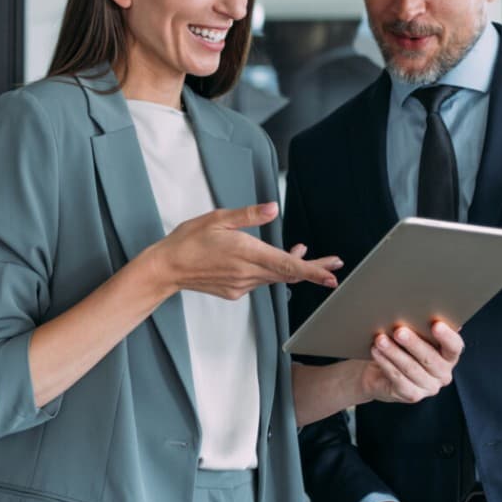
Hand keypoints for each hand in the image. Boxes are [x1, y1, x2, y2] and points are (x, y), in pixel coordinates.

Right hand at [156, 203, 341, 299]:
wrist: (167, 268)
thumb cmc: (189, 240)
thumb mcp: (218, 218)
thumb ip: (248, 215)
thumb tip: (273, 209)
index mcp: (246, 253)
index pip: (287, 265)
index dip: (313, 271)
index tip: (331, 276)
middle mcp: (247, 273)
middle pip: (289, 274)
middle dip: (313, 269)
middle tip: (335, 265)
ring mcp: (241, 285)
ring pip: (274, 277)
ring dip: (290, 266)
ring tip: (304, 252)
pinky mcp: (234, 291)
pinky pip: (259, 281)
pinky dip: (270, 271)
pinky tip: (270, 260)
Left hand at [360, 320, 463, 403]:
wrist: (381, 371)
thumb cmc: (402, 347)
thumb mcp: (414, 335)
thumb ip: (422, 326)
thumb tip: (422, 307)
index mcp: (449, 355)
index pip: (455, 346)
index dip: (447, 337)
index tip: (436, 324)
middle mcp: (443, 373)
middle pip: (430, 358)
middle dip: (413, 343)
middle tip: (399, 330)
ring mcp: (429, 387)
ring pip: (411, 368)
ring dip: (394, 352)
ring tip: (380, 339)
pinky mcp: (412, 395)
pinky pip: (398, 379)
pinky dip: (386, 363)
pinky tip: (376, 352)